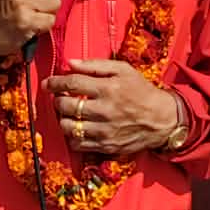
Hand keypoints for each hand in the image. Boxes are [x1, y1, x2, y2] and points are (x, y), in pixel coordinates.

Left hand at [44, 59, 180, 156]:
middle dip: (58, 100)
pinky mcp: (105, 146)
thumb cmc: (142, 91)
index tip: (48, 83)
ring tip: (68, 113)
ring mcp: (104, 131)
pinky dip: (72, 136)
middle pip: (66, 106)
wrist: (162, 119)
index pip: (71, 84)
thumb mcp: (123, 70)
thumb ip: (95, 65)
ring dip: (63, 119)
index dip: (55, 82)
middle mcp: (104, 110)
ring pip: (68, 127)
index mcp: (108, 89)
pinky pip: (77, 144)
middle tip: (61, 98)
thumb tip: (70, 63)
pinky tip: (77, 128)